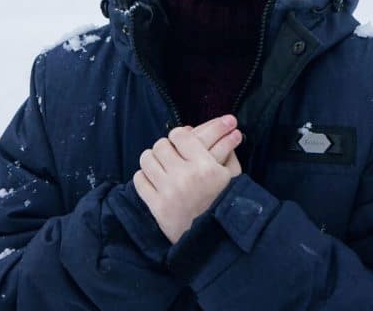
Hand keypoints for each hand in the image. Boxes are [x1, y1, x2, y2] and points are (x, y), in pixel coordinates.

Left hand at [134, 119, 242, 243]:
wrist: (216, 241)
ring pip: (147, 159)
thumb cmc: (226, 204)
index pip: (180, 135)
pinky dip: (145, 177)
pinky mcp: (156, 207)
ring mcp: (168, 192)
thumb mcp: (233, 177)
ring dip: (153, 159)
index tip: (182, 142)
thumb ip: (228, 152)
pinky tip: (154, 180)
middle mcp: (184, 176)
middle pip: (161, 145)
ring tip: (161, 165)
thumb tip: (227, 130)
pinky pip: (140, 180)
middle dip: (166, 147)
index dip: (180, 135)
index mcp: (205, 166)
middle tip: (171, 154)